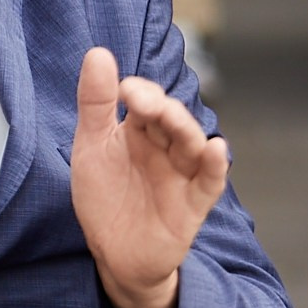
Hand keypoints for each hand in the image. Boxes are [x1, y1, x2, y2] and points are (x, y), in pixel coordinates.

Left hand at [68, 47, 229, 307]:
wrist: (114, 254)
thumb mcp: (91, 147)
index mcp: (140, 130)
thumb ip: (96, 103)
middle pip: (172, 120)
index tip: (124, 89)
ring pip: (192, 144)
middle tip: (143, 102)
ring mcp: (182, 174)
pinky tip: (215, 150)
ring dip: (185, 129)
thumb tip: (97, 53)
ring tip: (171, 117)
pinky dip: (215, 165)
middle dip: (161, 108)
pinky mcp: (193, 204)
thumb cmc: (104, 197)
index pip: (147, 101)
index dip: (140, 93)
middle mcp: (166, 147)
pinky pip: (210, 181)